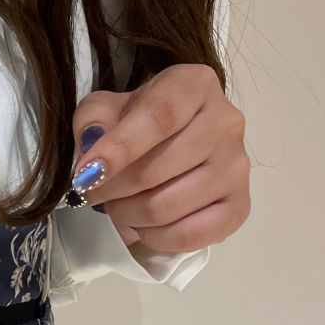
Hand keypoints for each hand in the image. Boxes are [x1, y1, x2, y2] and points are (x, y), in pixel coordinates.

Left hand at [69, 63, 250, 254]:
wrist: (173, 147)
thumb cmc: (138, 124)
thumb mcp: (108, 109)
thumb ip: (94, 118)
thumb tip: (93, 143)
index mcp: (195, 86)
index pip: (159, 117)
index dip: (118, 149)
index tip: (85, 175)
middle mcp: (226, 122)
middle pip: (156, 170)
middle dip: (111, 190)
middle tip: (93, 192)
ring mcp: (237, 167)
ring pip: (166, 207)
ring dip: (127, 215)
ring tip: (118, 206)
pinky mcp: (239, 206)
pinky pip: (188, 235)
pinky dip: (155, 238)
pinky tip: (144, 225)